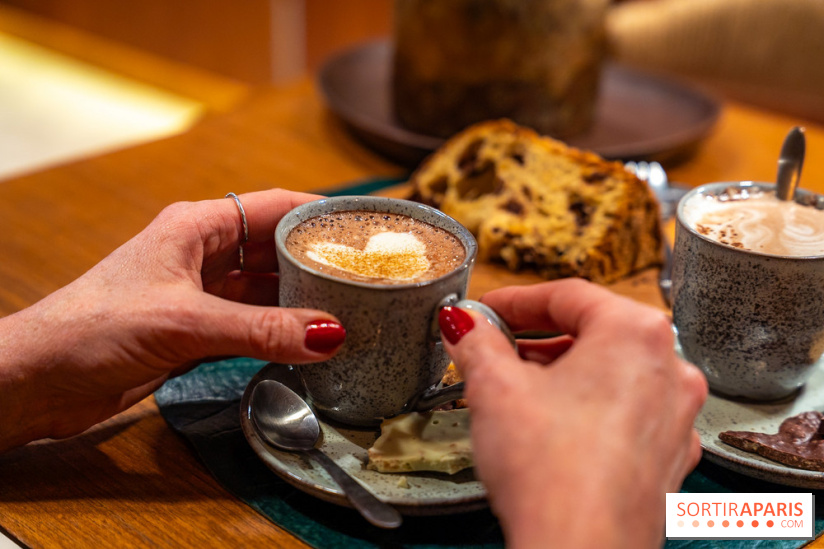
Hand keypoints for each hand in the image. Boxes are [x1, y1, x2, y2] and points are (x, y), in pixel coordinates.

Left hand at [0, 189, 345, 450]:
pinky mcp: (196, 329)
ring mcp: (200, 293)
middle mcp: (202, 254)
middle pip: (275, 248)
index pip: (273, 206)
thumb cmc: (91, 327)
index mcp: (196, 227)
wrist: (41, 378)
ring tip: (348, 310)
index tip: (362, 227)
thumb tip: (328, 334)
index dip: (318, 213)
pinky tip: (309, 341)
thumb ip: (260, 330)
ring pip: (266, 289)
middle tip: (365, 276)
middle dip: (317, 261)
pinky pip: (252, 324)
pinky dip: (280, 332)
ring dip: (301, 301)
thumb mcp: (185, 322)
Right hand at [439, 279, 706, 548]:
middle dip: (536, 338)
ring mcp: (675, 417)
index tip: (487, 311)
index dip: (515, 301)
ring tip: (516, 388)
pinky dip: (587, 407)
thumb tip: (465, 325)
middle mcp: (669, 369)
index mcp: (635, 334)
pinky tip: (550, 425)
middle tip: (495, 348)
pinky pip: (625, 411)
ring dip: (561, 373)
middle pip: (593, 332)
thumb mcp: (495, 389)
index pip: (567, 295)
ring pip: (611, 373)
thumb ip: (477, 343)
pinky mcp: (667, 456)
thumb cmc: (552, 473)